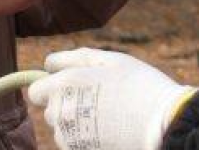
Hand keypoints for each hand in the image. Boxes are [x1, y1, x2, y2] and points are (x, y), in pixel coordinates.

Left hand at [27, 48, 196, 149]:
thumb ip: (74, 58)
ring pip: (61, 127)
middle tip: (96, 98)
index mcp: (64, 84)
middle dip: (64, 103)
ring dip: (74, 121)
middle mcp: (60, 111)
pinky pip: (72, 143)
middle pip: (48, 109)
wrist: (163, 124)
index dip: (52, 85)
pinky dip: (83, 138)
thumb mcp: (110, 59)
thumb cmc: (140, 86)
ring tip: (106, 115)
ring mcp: (68, 136)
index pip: (35, 89)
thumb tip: (48, 64)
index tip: (73, 84)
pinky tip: (107, 131)